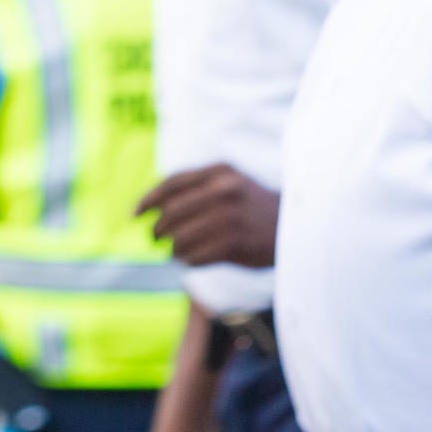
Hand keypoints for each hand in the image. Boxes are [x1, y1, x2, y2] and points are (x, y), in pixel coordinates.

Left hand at [139, 165, 280, 269]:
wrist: (296, 226)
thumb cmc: (254, 207)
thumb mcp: (231, 183)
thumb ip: (197, 187)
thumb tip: (151, 205)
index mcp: (221, 171)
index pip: (173, 183)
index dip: (148, 199)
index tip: (136, 214)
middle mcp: (224, 191)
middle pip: (171, 213)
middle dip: (157, 228)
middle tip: (154, 238)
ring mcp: (230, 218)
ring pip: (180, 238)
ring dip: (173, 249)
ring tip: (176, 252)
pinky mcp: (235, 244)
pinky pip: (195, 256)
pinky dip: (188, 260)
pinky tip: (192, 259)